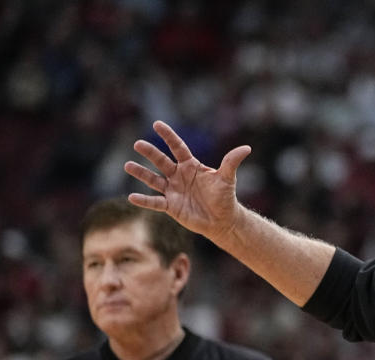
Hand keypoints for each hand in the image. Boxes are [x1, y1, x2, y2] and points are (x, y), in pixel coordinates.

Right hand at [124, 121, 251, 240]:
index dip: (168, 136)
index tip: (157, 124)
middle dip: (150, 153)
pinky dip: (144, 201)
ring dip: (141, 173)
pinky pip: (154, 202)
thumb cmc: (224, 197)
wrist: (222, 220)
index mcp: (191, 166)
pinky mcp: (170, 206)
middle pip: (162, 161)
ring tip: (127, 165)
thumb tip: (247, 148)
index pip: (177, 148)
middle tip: (138, 144)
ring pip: (153, 180)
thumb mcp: (227, 178)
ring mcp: (172, 191)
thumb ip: (231, 162)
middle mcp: (178, 176)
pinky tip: (131, 197)